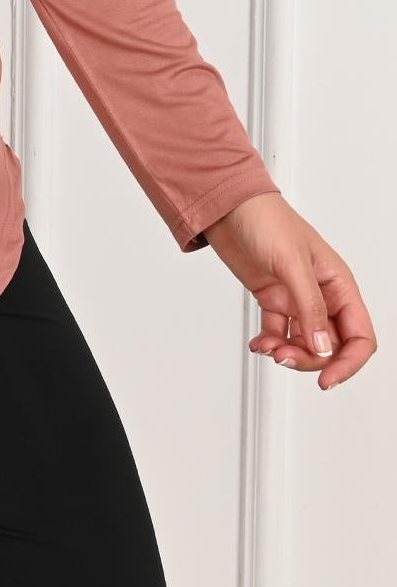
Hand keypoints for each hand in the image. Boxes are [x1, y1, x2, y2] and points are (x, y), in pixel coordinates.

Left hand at [203, 191, 375, 390]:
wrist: (226, 206)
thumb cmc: (265, 218)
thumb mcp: (291, 262)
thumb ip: (310, 307)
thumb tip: (324, 346)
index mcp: (338, 283)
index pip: (359, 336)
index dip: (348, 362)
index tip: (327, 379)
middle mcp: (321, 294)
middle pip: (331, 346)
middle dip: (309, 358)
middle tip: (284, 355)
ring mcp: (296, 298)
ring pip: (304, 343)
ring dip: (288, 352)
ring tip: (268, 346)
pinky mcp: (273, 299)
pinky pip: (280, 333)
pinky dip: (271, 343)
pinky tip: (260, 342)